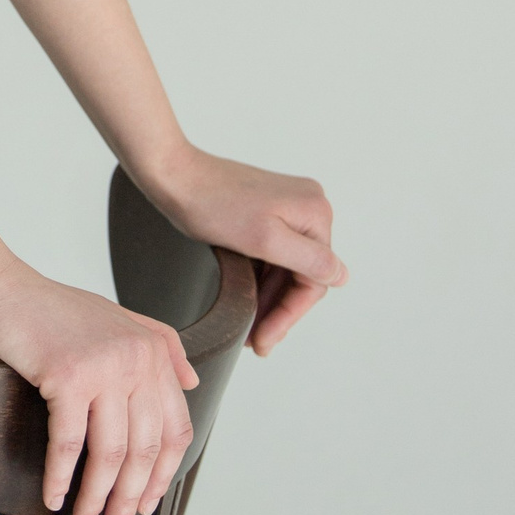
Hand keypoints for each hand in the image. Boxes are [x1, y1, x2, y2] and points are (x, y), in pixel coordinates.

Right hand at [0, 257, 198, 514]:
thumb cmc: (45, 308)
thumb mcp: (114, 319)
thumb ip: (160, 345)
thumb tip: (191, 383)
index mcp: (153, 349)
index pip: (175, 428)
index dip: (162, 474)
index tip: (146, 502)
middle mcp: (137, 358)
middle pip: (145, 448)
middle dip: (130, 497)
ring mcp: (103, 366)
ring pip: (110, 453)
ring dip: (97, 497)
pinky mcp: (67, 376)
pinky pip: (68, 444)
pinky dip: (60, 478)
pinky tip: (53, 497)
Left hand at [139, 145, 345, 355]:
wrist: (172, 173)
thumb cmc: (213, 205)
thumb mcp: (265, 240)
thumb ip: (309, 261)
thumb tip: (342, 277)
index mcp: (315, 212)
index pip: (316, 280)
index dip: (290, 315)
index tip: (264, 341)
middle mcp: (308, 205)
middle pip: (301, 273)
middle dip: (277, 309)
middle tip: (255, 341)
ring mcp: (286, 205)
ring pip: (285, 266)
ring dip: (268, 298)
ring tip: (248, 327)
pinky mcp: (265, 208)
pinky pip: (272, 252)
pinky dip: (260, 278)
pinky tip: (245, 298)